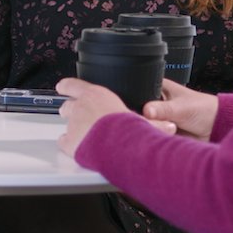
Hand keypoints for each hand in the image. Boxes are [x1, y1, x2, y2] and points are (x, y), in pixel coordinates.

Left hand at [55, 78, 174, 159]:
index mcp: (97, 95)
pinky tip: (78, 147)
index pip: (73, 84)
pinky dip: (69, 144)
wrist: (119, 147)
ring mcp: (73, 125)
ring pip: (66, 122)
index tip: (63, 86)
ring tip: (82, 133)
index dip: (67, 86)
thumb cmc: (130, 130)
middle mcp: (81, 107)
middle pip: (67, 105)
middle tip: (81, 117)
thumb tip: (170, 126)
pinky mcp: (70, 142)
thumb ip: (156, 122)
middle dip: (71, 110)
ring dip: (72, 126)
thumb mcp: (146, 123)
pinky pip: (64, 141)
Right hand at [143, 79, 218, 140]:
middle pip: (139, 111)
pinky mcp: (160, 131)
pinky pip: (151, 135)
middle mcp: (155, 103)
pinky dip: (155, 137)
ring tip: (164, 130)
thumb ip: (163, 109)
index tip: (142, 111)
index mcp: (158, 88)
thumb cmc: (203, 110)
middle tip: (156, 122)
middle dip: (144, 118)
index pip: (138, 92)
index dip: (136, 101)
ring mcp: (157, 118)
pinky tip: (161, 137)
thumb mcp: (182, 108)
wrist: (216, 128)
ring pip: (145, 124)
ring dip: (151, 129)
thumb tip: (146, 111)